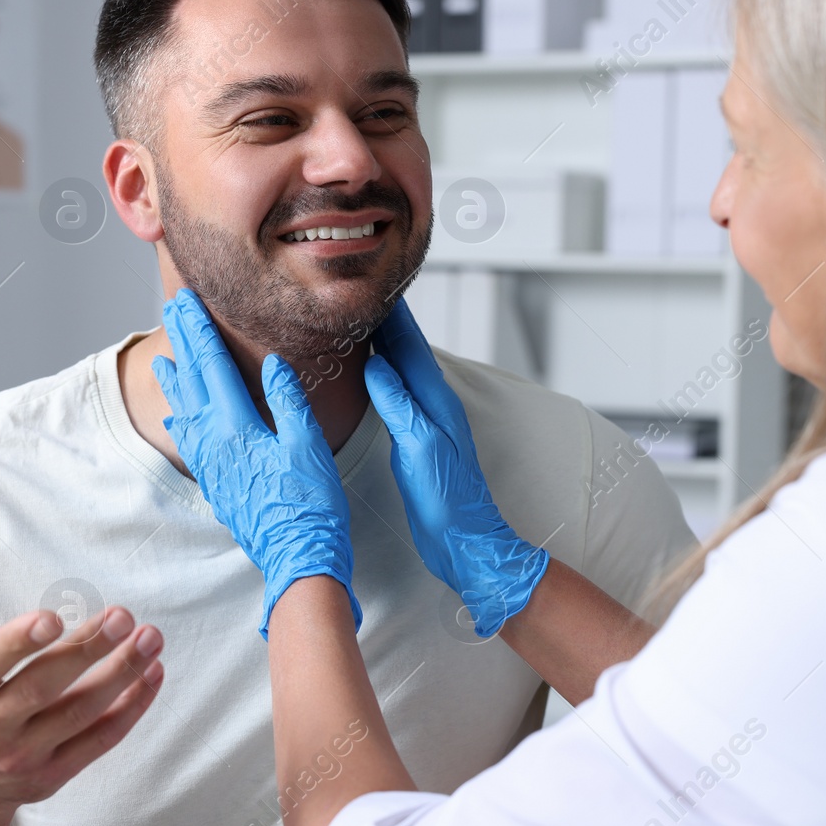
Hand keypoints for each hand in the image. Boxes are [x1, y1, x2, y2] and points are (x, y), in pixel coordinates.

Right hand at [0, 556, 164, 810]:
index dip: (18, 641)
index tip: (54, 617)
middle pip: (42, 688)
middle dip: (86, 650)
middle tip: (122, 616)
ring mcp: (21, 758)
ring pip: (80, 713)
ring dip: (121, 674)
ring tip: (150, 638)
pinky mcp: (53, 776)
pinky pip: (101, 741)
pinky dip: (132, 708)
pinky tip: (153, 673)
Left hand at [151, 288, 359, 638]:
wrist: (297, 558)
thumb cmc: (311, 506)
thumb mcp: (309, 446)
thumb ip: (288, 400)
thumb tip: (273, 362)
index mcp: (237, 427)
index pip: (213, 365)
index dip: (199, 329)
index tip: (186, 299)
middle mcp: (214, 443)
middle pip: (192, 381)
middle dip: (182, 341)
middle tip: (170, 308)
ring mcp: (212, 465)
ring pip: (184, 411)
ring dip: (175, 381)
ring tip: (164, 357)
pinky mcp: (216, 484)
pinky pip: (190, 442)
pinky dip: (181, 420)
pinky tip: (179, 417)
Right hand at [363, 300, 549, 636]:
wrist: (464, 541)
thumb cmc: (447, 500)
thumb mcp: (419, 448)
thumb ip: (399, 405)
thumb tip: (377, 364)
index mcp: (436, 403)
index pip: (412, 346)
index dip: (394, 315)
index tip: (374, 284)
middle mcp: (433, 407)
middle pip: (407, 352)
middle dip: (387, 323)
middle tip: (361, 294)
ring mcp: (425, 423)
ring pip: (401, 371)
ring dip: (384, 346)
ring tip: (360, 323)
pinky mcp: (415, 441)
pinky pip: (395, 395)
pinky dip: (381, 376)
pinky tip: (369, 375)